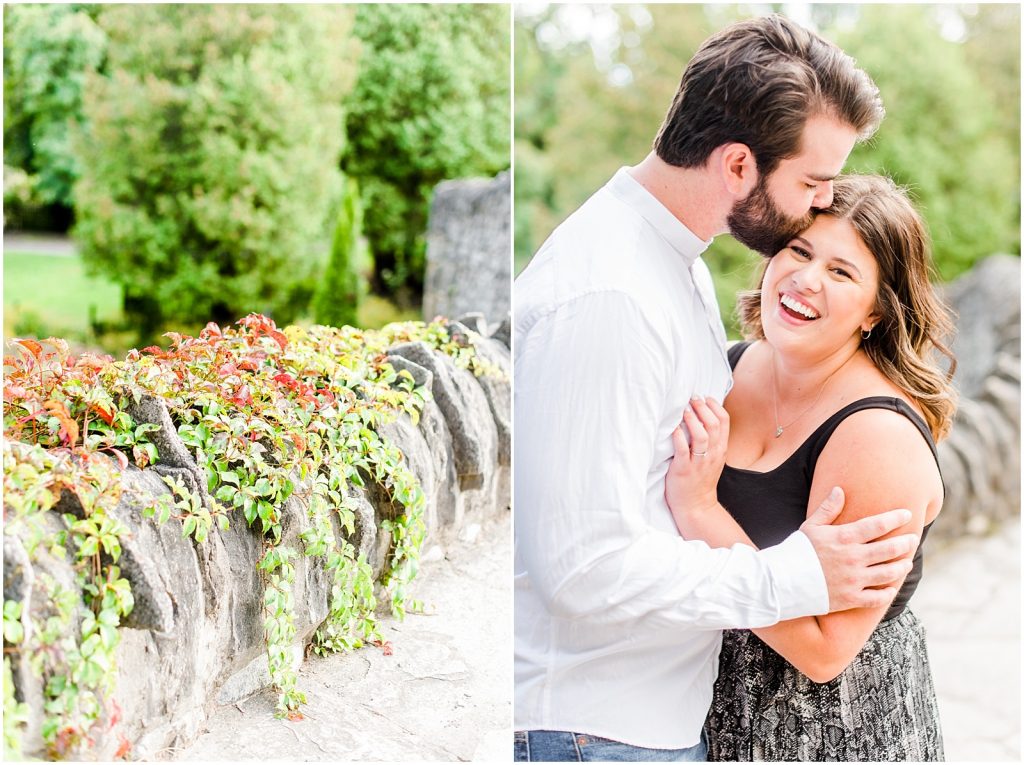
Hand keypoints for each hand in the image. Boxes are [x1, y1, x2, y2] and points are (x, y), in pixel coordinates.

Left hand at [665, 397, 728, 515]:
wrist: (696, 505)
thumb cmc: (701, 479)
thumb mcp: (713, 458)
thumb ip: (712, 440)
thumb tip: (703, 417)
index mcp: (720, 449)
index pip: (724, 422)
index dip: (715, 406)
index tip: (705, 397)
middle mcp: (712, 454)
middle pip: (714, 425)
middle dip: (703, 408)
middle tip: (692, 398)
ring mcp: (699, 462)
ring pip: (702, 436)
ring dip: (693, 420)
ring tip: (684, 410)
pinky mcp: (684, 469)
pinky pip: (683, 450)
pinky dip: (678, 437)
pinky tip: (674, 429)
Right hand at [800, 487, 918, 612]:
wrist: (782, 581)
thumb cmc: (796, 551)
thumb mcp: (811, 526)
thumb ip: (828, 509)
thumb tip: (840, 489)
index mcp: (844, 538)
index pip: (878, 525)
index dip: (895, 518)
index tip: (907, 514)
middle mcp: (853, 558)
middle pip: (890, 549)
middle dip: (905, 543)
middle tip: (912, 539)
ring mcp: (854, 580)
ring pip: (889, 573)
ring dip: (901, 566)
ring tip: (907, 562)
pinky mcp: (851, 599)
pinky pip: (877, 598)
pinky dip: (888, 593)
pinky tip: (891, 588)